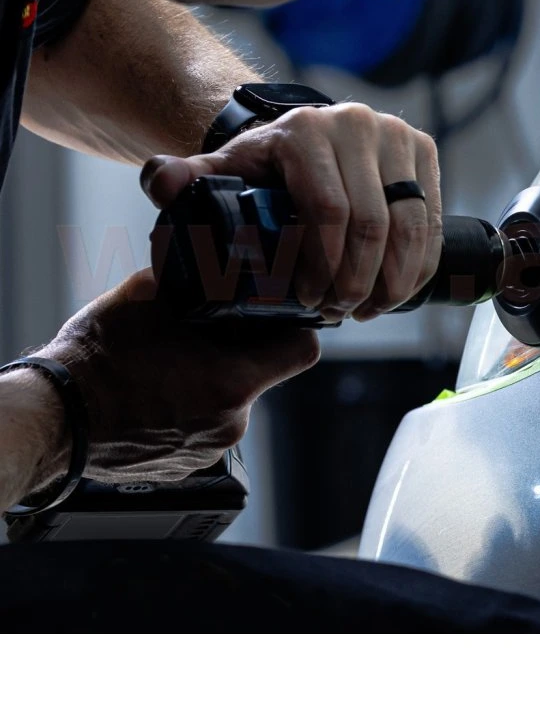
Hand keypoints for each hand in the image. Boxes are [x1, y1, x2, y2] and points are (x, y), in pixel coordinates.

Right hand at [43, 270, 318, 482]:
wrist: (51, 419)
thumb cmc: (96, 361)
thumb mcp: (149, 298)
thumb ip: (195, 280)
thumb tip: (214, 258)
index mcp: (233, 383)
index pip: (303, 350)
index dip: (296, 327)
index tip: (280, 316)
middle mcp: (230, 423)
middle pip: (261, 374)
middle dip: (240, 351)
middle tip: (206, 332)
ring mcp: (209, 450)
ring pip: (229, 401)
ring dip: (211, 379)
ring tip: (171, 364)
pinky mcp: (186, 466)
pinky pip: (204, 428)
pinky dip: (190, 409)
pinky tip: (159, 393)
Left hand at [141, 104, 442, 322]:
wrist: (304, 140)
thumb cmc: (264, 167)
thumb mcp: (224, 171)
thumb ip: (185, 179)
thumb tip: (160, 181)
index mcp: (307, 130)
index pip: (330, 210)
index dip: (326, 266)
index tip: (314, 301)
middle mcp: (358, 124)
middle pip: (373, 223)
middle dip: (359, 281)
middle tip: (342, 312)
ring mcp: (397, 136)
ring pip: (411, 224)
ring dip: (394, 279)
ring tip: (370, 309)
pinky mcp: (423, 152)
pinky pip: (433, 220)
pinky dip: (421, 264)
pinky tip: (399, 290)